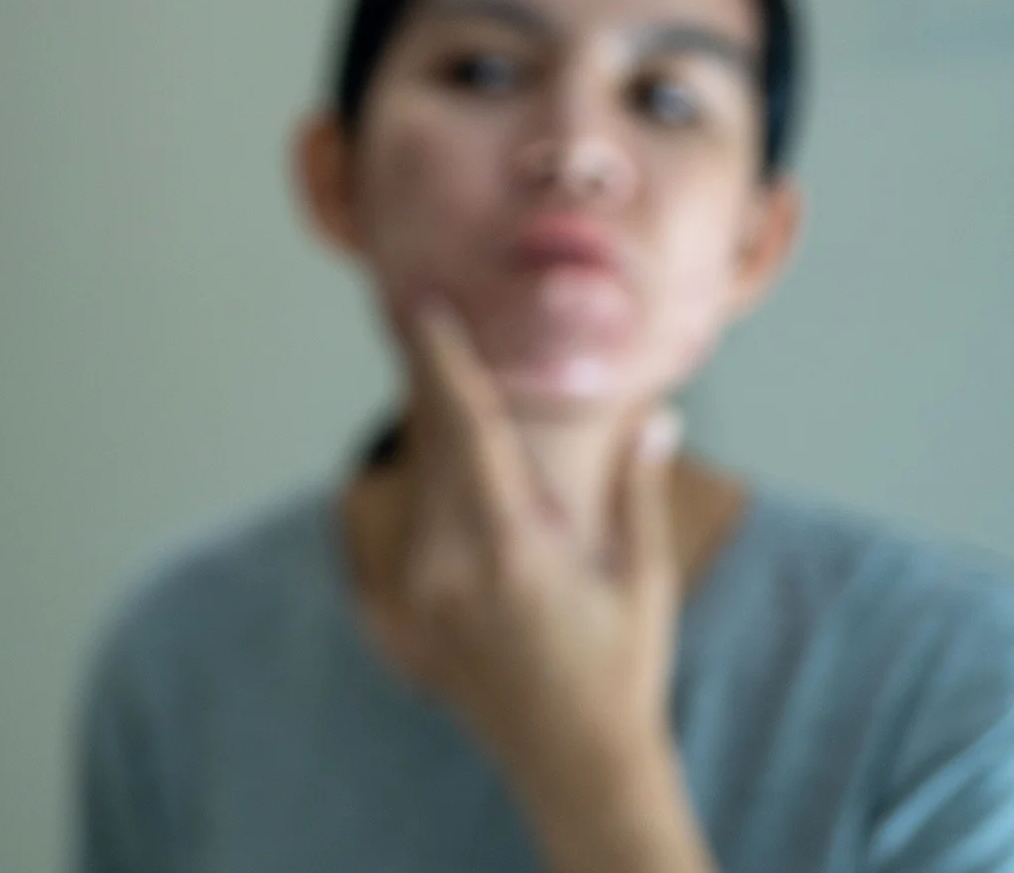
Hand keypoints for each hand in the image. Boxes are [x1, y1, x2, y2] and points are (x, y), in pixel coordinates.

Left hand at [364, 302, 705, 872]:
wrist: (573, 763)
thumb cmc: (621, 670)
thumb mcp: (642, 580)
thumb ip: (635, 492)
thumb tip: (655, 413)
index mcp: (512, 550)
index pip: (468, 433)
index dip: (443, 363)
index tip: (425, 306)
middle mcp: (451, 564)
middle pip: (430, 444)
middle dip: (427, 376)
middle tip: (419, 306)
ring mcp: (423, 586)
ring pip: (419, 477)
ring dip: (428, 421)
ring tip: (433, 357)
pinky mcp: (413, 602)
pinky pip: (418, 516)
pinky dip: (430, 472)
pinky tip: (442, 440)